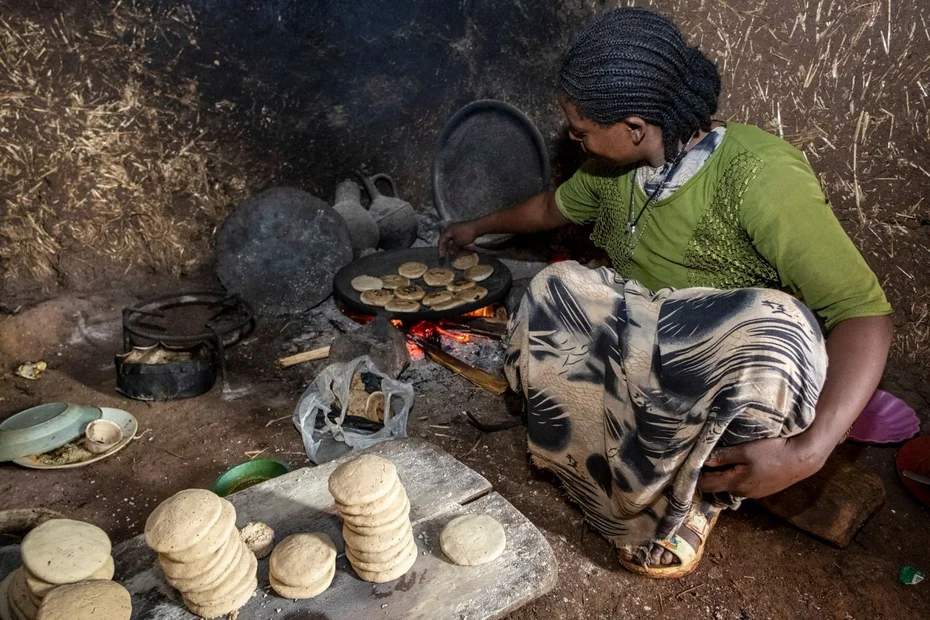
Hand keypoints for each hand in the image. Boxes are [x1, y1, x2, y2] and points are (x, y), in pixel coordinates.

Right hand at [438, 221, 478, 256]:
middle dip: (444, 247)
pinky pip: (455, 237)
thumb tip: (451, 252)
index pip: (441, 240)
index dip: (441, 249)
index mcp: (448, 230)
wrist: (477, 227)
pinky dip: (455, 243)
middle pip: (445, 239)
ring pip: (451, 238)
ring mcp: (456, 228)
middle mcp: (450, 228)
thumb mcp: (458, 243)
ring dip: (450, 245)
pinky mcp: (462, 230)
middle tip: (444, 254)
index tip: (441, 256)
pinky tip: (456, 247)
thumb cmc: (466, 234)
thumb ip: (453, 248)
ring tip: (450, 252)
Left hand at [697, 435, 827, 498]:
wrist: (802, 459)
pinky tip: (740, 465)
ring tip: (718, 461)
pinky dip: (737, 476)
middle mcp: (742, 493)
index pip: (706, 486)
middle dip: (709, 476)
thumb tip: (702, 460)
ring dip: (724, 476)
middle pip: (718, 487)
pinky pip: (743, 484)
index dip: (695, 478)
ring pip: (731, 485)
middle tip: (700, 461)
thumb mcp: (745, 451)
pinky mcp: (763, 489)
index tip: (686, 467)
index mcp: (735, 483)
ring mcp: (754, 493)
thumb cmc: (773, 452)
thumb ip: (723, 456)